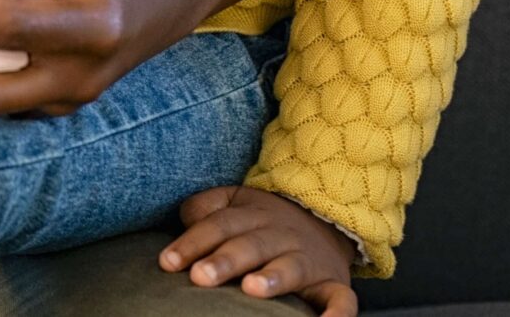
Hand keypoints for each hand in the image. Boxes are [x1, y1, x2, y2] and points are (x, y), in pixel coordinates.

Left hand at [163, 186, 357, 313]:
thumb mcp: (234, 203)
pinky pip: (342, 300)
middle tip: (200, 277)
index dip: (193, 243)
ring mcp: (309, 260)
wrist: (325, 220)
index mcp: (253, 215)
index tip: (167, 263)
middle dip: (225, 260)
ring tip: (251, 289)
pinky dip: (338, 313)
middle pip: (250, 245)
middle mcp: (281, 235)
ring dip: (273, 277)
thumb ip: (206, 209)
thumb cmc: (263, 222)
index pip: (219, 225)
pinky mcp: (334, 284)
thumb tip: (185, 220)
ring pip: (291, 267)